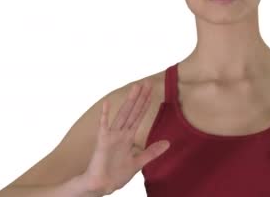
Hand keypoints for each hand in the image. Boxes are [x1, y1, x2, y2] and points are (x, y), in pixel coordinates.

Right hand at [83, 79, 170, 194]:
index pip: (139, 116)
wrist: (102, 186)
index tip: (152, 92)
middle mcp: (120, 133)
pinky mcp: (102, 142)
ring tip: (135, 87)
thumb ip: (152, 152)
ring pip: (123, 115)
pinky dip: (105, 115)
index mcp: (128, 137)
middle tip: (147, 83)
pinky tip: (107, 103)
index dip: (145, 104)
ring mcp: (111, 136)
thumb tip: (168, 143)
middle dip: (140, 98)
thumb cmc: (116, 174)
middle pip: (133, 112)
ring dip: (129, 101)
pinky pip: (104, 126)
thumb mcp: (139, 162)